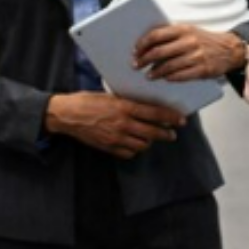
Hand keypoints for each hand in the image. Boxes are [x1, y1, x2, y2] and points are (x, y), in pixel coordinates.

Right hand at [44, 93, 184, 159]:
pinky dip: (134, 149)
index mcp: (124, 107)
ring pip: (142, 144)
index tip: (180, 120)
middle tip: (172, 134)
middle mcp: (123, 124)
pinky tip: (134, 144)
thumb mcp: (109, 96)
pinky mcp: (109, 147)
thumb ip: (127, 103)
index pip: (154, 113)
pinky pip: (129, 153)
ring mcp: (116, 138)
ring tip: (151, 137)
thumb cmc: (86, 101)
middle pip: (153, 132)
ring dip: (150, 141)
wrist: (67, 115)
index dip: (170, 117)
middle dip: (166, 134)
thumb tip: (144, 106)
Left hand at [132, 24, 245, 81]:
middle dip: (144, 60)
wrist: (229, 50)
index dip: (143, 44)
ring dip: (155, 72)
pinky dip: (170, 78)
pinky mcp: (202, 69)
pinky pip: (181, 76)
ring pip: (168, 66)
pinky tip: (164, 78)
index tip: (135, 51)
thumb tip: (148, 45)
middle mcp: (189, 41)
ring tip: (149, 75)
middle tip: (137, 65)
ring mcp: (196, 56)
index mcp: (183, 29)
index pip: (156, 35)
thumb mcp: (189, 31)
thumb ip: (171, 35)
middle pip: (159, 52)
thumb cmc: (205, 40)